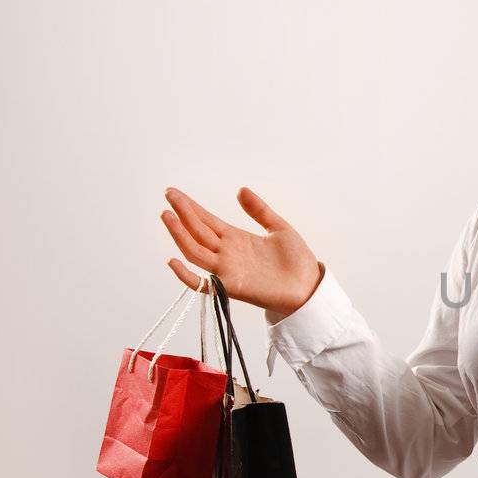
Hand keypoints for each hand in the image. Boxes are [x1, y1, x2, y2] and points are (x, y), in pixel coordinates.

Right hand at [160, 186, 323, 317]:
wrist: (310, 287)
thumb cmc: (296, 261)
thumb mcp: (278, 228)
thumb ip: (259, 210)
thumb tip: (241, 190)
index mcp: (236, 238)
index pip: (206, 220)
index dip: (190, 207)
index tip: (173, 193)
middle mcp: (227, 253)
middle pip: (197, 231)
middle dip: (182, 213)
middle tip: (168, 194)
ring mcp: (227, 270)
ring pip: (195, 251)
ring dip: (179, 234)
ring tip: (167, 215)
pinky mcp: (232, 287)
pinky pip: (202, 284)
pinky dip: (186, 275)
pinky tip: (173, 261)